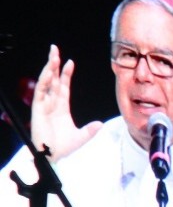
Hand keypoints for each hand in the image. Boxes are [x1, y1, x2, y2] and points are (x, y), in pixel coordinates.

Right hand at [29, 44, 102, 161]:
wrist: (51, 158)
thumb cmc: (62, 148)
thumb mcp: (81, 137)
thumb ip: (90, 130)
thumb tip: (101, 124)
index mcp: (61, 107)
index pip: (63, 86)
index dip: (65, 74)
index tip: (70, 62)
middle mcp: (52, 104)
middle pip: (52, 79)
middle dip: (53, 64)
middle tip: (54, 49)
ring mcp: (44, 105)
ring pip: (46, 83)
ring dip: (48, 69)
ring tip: (52, 55)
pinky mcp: (38, 110)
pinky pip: (40, 92)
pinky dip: (44, 81)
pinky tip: (47, 72)